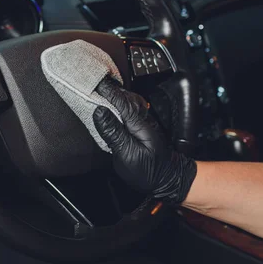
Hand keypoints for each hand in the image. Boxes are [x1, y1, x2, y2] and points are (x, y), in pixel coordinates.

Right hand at [93, 77, 196, 203]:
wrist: (168, 181)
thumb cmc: (149, 171)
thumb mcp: (127, 154)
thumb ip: (113, 132)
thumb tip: (99, 111)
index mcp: (137, 124)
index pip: (120, 102)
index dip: (106, 91)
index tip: (94, 82)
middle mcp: (141, 120)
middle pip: (125, 98)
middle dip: (110, 89)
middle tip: (93, 82)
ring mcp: (143, 124)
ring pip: (129, 102)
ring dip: (115, 94)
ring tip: (100, 89)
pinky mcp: (141, 129)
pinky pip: (130, 110)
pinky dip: (120, 103)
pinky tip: (112, 104)